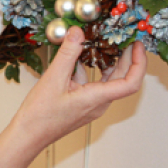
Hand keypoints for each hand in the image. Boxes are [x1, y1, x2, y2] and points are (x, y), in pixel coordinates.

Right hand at [10, 27, 146, 150]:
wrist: (29, 135)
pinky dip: (92, 69)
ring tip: (106, 43)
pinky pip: (95, 84)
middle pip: (123, 79)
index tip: (137, 45)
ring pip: (109, 81)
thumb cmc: (40, 115)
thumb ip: (68, 53)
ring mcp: (92, 105)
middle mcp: (99, 103)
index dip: (139, 63)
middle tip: (126, 38)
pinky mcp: (84, 104)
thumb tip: (78, 32)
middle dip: (127, 57)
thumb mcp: (53, 78)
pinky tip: (79, 59)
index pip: (130, 83)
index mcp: (97, 99)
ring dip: (110, 62)